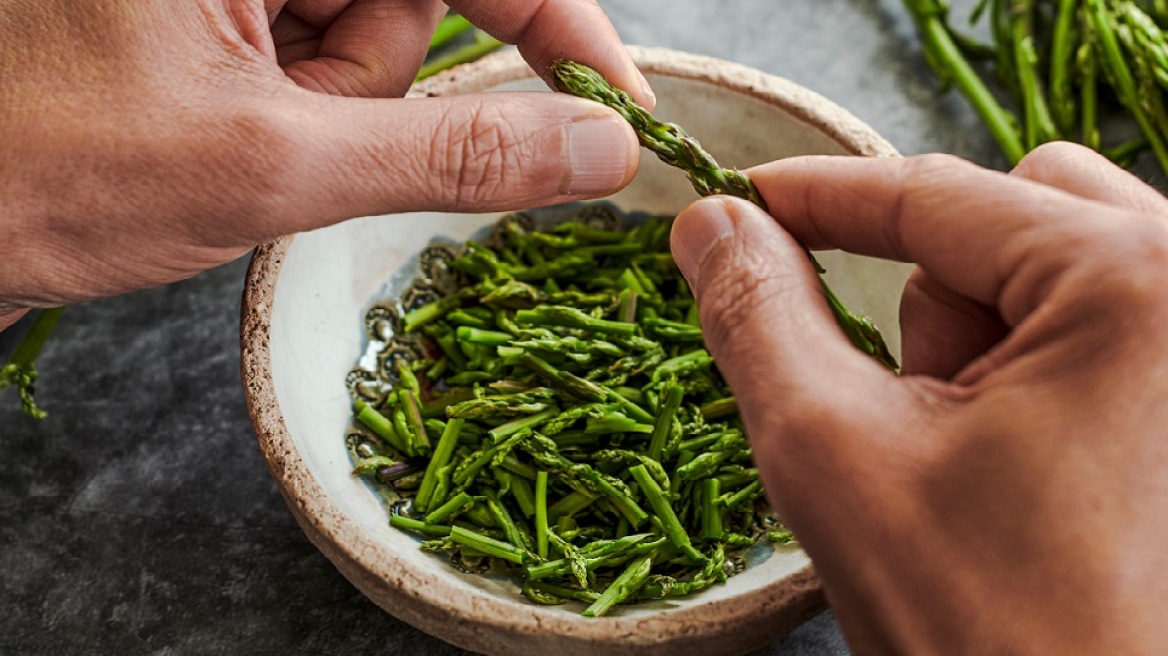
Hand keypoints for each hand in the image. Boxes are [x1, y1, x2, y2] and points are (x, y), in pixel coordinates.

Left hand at [0, 0, 646, 325]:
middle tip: (293, 133)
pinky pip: (329, 68)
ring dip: (332, 114)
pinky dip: (306, 120)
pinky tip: (220, 135)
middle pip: (419, 0)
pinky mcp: (229, 18)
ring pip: (376, 45)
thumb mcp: (270, 167)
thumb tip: (592, 151)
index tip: (620, 109)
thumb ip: (450, 159)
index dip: (560, 24)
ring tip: (233, 138)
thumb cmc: (38, 173)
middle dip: (383, 85)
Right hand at [670, 142, 1167, 652]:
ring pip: (1060, 268)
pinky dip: (1035, 368)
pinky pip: (1107, 323)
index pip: (938, 196)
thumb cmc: (991, 629)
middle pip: (1020, 213)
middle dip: (937, 296)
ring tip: (975, 462)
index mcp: (1137, 283)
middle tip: (914, 408)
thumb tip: (712, 226)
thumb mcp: (834, 453)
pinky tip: (1025, 469)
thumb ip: (758, 316)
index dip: (820, 196)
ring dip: (985, 341)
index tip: (744, 201)